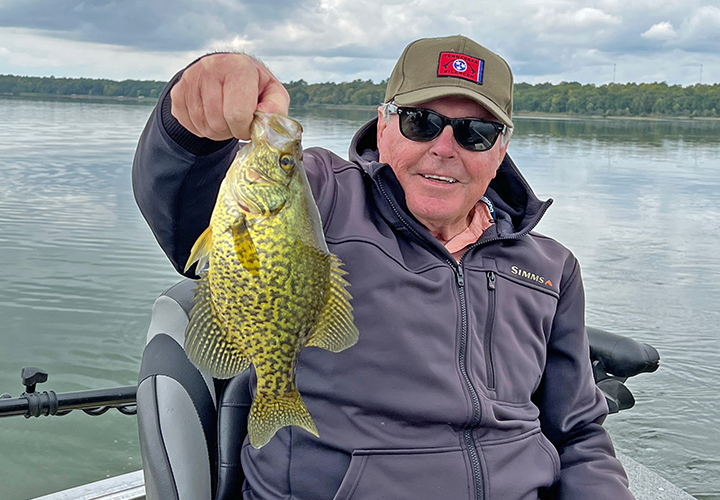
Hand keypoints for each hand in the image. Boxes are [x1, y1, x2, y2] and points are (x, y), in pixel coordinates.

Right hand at [170, 53, 289, 140]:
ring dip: (218, 131)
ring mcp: (191, 79)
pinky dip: (202, 128)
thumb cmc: (254, 85)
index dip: (245, 129)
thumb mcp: (273, 93)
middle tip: (238, 122)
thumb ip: (275, 110)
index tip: (249, 125)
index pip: (236, 114)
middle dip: (231, 130)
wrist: (228, 72)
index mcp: (238, 66)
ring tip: (226, 118)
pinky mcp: (178, 91)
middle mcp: (211, 67)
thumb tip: (265, 127)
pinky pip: (189, 124)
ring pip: (204, 126)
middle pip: (218, 123)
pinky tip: (212, 115)